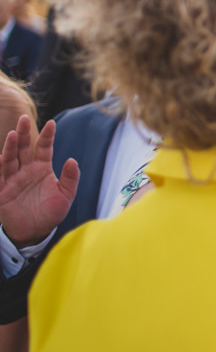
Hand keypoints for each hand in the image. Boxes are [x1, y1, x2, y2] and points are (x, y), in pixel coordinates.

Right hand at [0, 117, 78, 247]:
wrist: (36, 232)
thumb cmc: (51, 213)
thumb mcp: (66, 195)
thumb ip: (70, 179)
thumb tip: (72, 160)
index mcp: (41, 169)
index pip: (43, 148)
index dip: (47, 136)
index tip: (52, 123)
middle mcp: (25, 171)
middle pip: (23, 149)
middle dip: (23, 134)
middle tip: (24, 119)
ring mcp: (12, 180)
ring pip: (9, 160)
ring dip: (10, 147)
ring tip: (12, 134)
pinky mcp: (2, 192)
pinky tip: (0, 158)